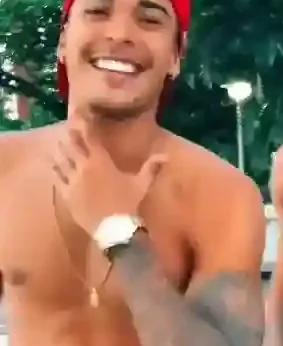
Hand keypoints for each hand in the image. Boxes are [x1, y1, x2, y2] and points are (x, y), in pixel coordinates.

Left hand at [50, 120, 164, 234]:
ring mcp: (72, 180)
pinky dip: (54, 168)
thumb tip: (166, 156)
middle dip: (70, 135)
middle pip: (71, 144)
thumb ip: (151, 167)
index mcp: (101, 161)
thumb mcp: (142, 184)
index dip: (84, 124)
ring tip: (59, 144)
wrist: (114, 229)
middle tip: (69, 129)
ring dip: (60, 149)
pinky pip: (56, 177)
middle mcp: (83, 166)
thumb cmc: (128, 204)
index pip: (89, 137)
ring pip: (60, 158)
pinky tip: (52, 164)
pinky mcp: (66, 194)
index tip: (81, 116)